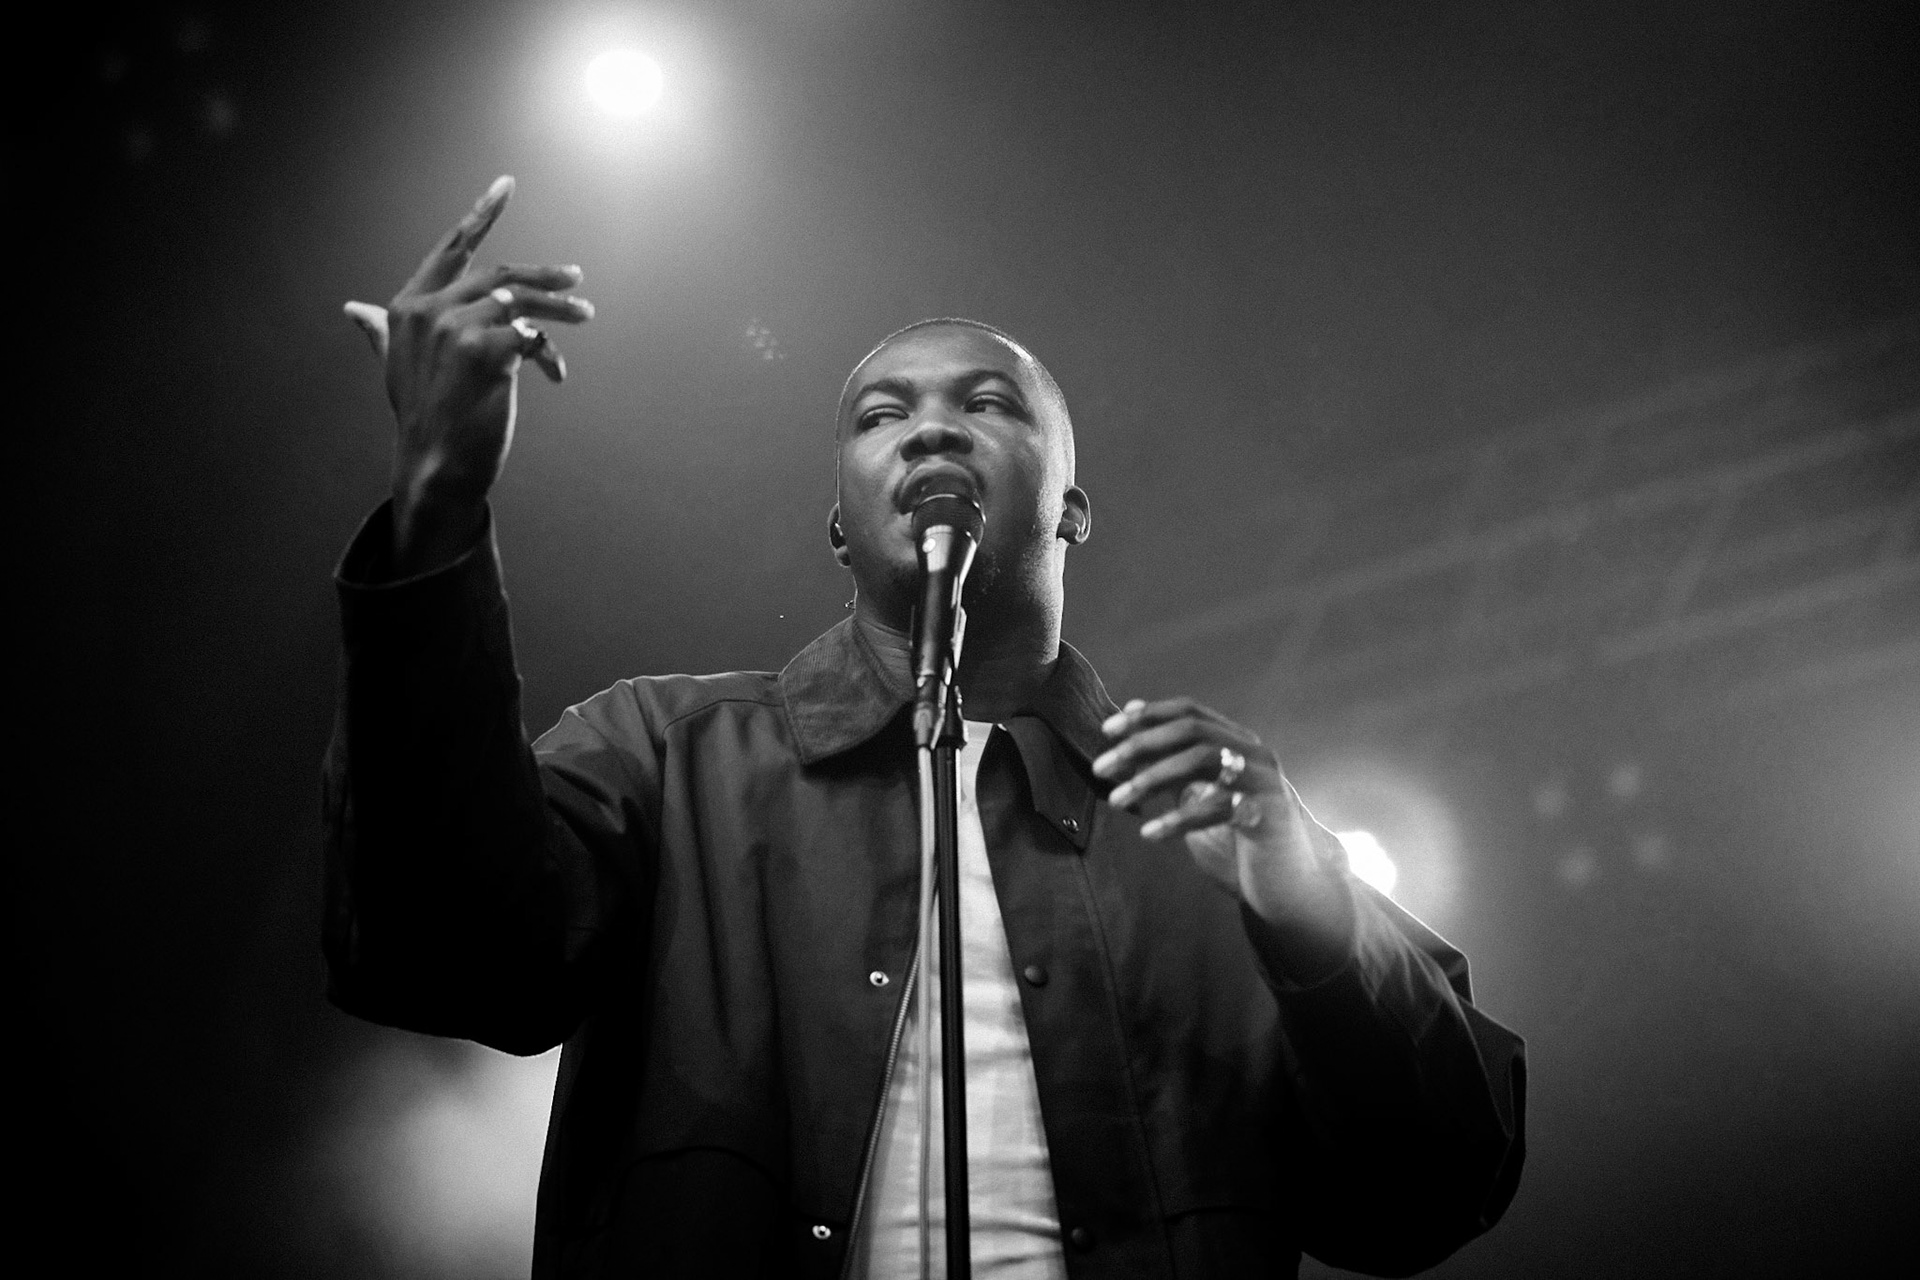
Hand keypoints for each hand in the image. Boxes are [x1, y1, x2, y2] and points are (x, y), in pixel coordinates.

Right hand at [342, 175, 593, 570]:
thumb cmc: (424, 417)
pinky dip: (549, 354)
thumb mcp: (397, 366)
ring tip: (585, 315)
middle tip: (576, 279)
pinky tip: (555, 375)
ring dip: (559, 309)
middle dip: (542, 275)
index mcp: (407, 306)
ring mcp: (453, 327)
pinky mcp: (484, 350)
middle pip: (499, 274)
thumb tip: (355, 310)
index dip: (480, 214)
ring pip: (521, 302)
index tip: (505, 185)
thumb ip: (382, 330)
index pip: (450, 248)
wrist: (435, 465)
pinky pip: (532, 337)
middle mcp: (426, 310)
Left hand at [1092, 697, 1345, 931]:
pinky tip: (1150, 833)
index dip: (1147, 716)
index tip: (1107, 730)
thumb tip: (1129, 741)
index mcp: (1239, 742)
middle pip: (1192, 731)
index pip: (1190, 712)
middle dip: (1141, 745)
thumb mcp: (1203, 798)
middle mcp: (1255, 753)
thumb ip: (1175, 769)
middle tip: (1102, 768)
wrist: (1293, 887)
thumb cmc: (1241, 843)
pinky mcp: (1269, 815)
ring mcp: (1265, 781)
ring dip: (1151, 778)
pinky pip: (1217, 807)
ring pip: (1202, 760)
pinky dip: (1178, 819)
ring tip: (1116, 802)